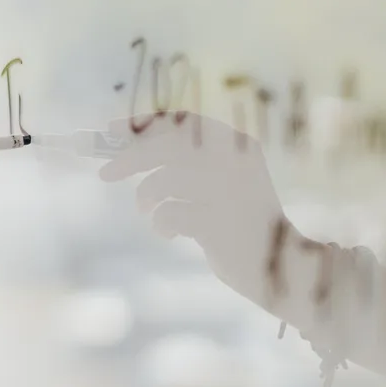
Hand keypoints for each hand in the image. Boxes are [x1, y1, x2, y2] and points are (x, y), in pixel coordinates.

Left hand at [97, 114, 295, 302]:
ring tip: (149, 210)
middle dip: (130, 157)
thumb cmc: (238, 219)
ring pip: (163, 181)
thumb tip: (118, 134)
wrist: (280, 266)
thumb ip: (176, 157)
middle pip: (168, 145)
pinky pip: (168, 214)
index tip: (113, 129)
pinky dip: (160, 223)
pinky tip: (170, 233)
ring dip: (146, 197)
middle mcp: (235, 161)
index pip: (184, 120)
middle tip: (105, 174)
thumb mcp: (214, 179)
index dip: (144, 123)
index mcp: (238, 143)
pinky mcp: (217, 223)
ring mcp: (228, 191)